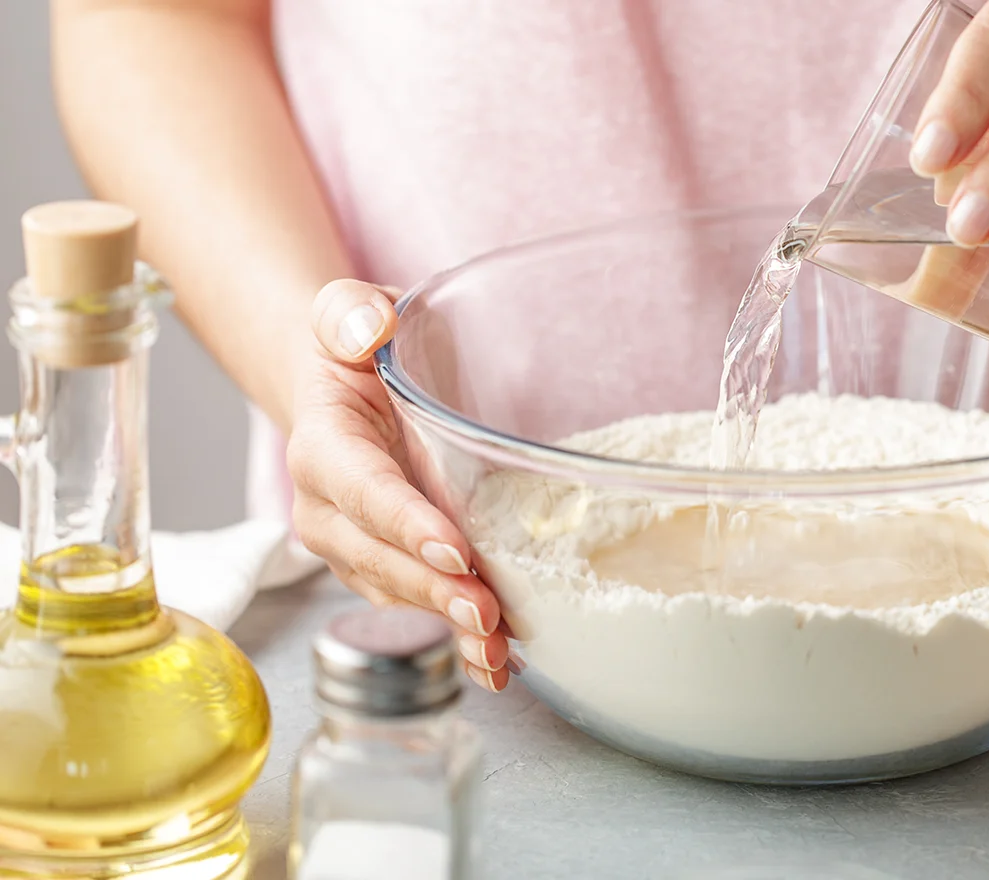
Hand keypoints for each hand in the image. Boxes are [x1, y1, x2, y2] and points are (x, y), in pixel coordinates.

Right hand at [288, 280, 514, 691]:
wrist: (346, 389)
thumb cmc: (356, 350)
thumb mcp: (348, 313)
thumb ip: (350, 311)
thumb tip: (367, 325)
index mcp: (324, 446)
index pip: (363, 489)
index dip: (404, 522)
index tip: (452, 550)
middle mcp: (329, 510)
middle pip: (379, 558)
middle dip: (433, 590)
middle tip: (487, 612)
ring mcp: (355, 547)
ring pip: (398, 594)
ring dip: (447, 626)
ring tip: (498, 653)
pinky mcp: (386, 569)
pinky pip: (416, 607)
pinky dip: (454, 638)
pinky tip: (496, 662)